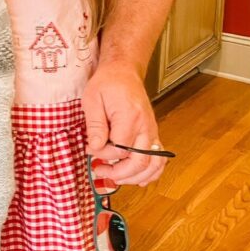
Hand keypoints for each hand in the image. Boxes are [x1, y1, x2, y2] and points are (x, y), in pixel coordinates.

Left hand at [82, 61, 166, 185]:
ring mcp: (152, 131)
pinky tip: (136, 178)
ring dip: (134, 177)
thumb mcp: (92, 99)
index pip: (119, 149)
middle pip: (139, 162)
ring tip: (115, 178)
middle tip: (100, 170)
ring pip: (153, 165)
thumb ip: (95, 125)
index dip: (102, 154)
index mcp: (130, 117)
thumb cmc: (107, 83)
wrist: (123, 72)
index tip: (90, 149)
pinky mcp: (153, 134)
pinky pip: (159, 159)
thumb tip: (96, 147)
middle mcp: (145, 126)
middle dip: (118, 173)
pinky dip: (151, 172)